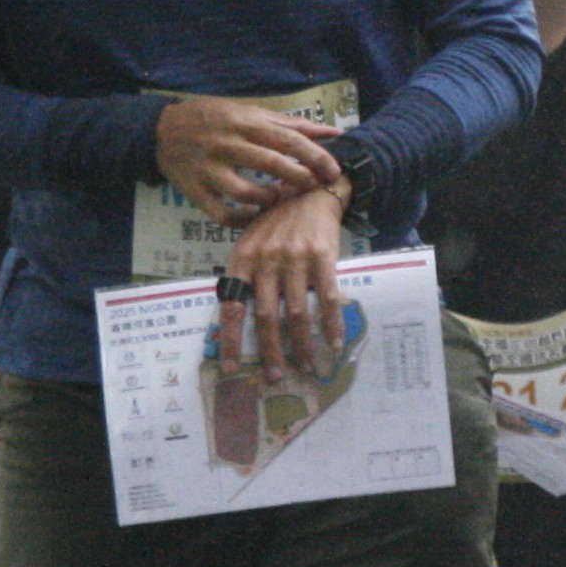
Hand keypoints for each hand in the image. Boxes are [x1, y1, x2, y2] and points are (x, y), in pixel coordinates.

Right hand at [154, 96, 344, 223]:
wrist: (161, 128)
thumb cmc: (214, 118)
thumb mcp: (250, 112)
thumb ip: (292, 124)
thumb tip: (334, 133)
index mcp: (244, 123)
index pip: (288, 140)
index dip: (315, 157)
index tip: (333, 172)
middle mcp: (227, 144)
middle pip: (272, 165)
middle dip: (300, 179)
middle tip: (314, 188)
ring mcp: (208, 169)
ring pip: (245, 192)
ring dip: (269, 199)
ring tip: (278, 198)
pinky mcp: (194, 189)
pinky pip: (221, 213)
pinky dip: (242, 219)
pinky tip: (254, 214)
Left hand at [217, 183, 347, 379]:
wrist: (310, 189)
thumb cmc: (278, 220)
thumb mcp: (251, 242)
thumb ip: (246, 274)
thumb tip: (240, 317)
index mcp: (242, 259)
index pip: (232, 307)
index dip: (230, 339)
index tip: (231, 368)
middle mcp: (265, 260)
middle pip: (266, 316)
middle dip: (271, 351)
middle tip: (275, 377)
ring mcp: (294, 258)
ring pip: (296, 312)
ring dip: (302, 344)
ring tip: (307, 366)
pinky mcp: (323, 256)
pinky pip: (327, 297)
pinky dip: (331, 323)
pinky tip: (334, 342)